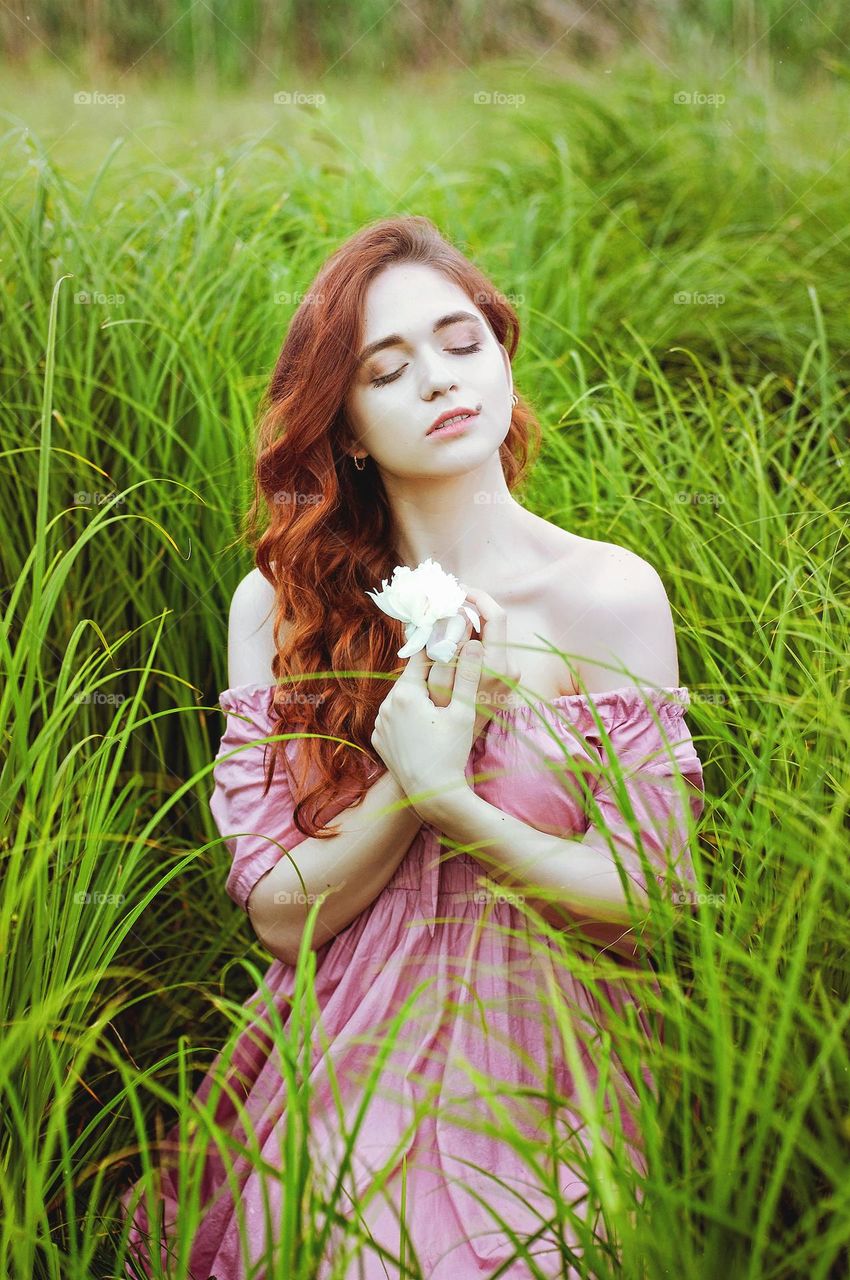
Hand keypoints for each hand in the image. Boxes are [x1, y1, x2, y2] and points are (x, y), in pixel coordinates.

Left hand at [371, 640, 484, 819]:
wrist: (431, 794)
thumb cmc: (451, 752)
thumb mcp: (463, 712)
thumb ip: (468, 674)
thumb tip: (476, 643)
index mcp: (405, 693)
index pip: (420, 657)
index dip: (438, 648)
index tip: (451, 641)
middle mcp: (386, 705)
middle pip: (410, 679)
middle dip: (429, 676)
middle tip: (451, 676)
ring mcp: (380, 723)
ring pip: (401, 698)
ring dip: (418, 697)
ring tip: (439, 705)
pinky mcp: (378, 739)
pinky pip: (393, 718)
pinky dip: (407, 716)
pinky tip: (425, 726)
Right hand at [426, 586, 520, 741]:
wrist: (452, 753)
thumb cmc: (442, 720)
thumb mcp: (439, 681)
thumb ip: (446, 646)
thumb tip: (449, 614)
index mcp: (497, 667)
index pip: (494, 616)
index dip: (476, 597)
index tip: (454, 590)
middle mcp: (508, 669)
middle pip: (491, 622)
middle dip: (467, 607)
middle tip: (445, 599)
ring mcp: (507, 675)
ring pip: (486, 635)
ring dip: (464, 623)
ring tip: (440, 618)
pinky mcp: (502, 679)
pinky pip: (484, 649)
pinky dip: (466, 639)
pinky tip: (447, 639)